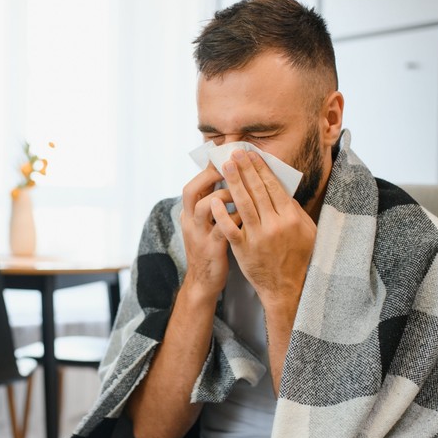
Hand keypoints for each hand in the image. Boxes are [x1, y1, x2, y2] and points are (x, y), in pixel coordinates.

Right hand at [179, 164, 241, 298]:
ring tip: (240, 189)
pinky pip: (222, 227)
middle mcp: (189, 221)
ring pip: (204, 206)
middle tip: (232, 165)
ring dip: (223, 194)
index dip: (208, 169)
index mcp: (188, 214)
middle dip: (211, 175)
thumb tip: (231, 183)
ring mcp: (198, 234)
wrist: (203, 282)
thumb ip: (213, 206)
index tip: (226, 155)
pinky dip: (235, 216)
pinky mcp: (211, 247)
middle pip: (192, 190)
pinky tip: (249, 212)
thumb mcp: (205, 225)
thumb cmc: (210, 249)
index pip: (194, 184)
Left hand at [210, 149, 315, 309]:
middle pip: (258, 190)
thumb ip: (294, 210)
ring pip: (243, 204)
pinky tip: (213, 199)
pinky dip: (221, 213)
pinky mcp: (243, 249)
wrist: (286, 287)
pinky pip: (230, 228)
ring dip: (233, 183)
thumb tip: (282, 190)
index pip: (273, 187)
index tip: (252, 155)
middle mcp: (275, 224)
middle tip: (235, 153)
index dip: (261, 169)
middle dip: (245, 169)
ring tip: (225, 167)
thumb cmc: (298, 257)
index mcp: (291, 217)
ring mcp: (258, 236)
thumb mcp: (306, 231)